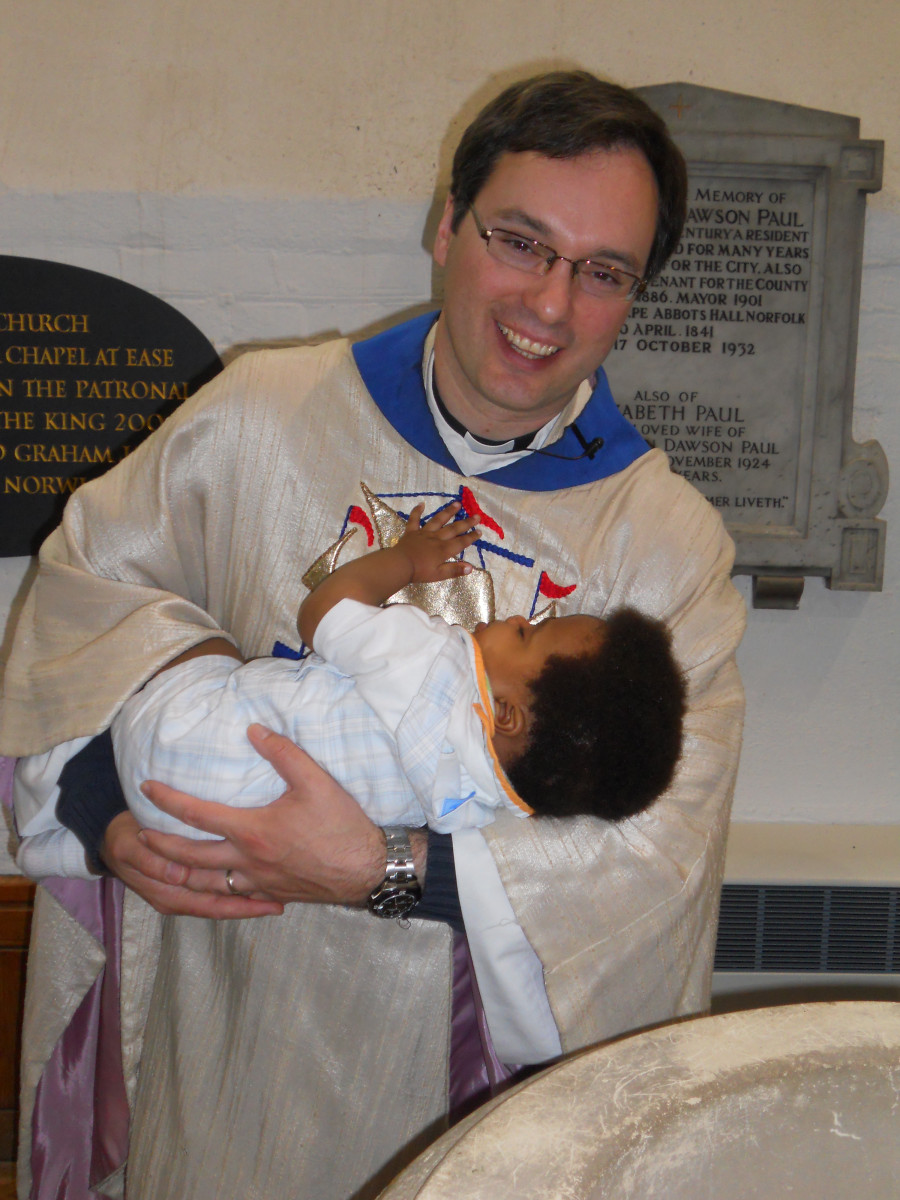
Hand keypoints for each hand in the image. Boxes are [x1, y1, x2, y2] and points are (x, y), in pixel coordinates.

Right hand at [101, 809, 283, 918]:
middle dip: (250, 907)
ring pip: (219, 904)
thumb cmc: (126, 838)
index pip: (211, 904)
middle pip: (221, 908)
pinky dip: (233, 894)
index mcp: (167, 893)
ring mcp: (181, 896)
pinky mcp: (184, 888)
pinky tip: (256, 888)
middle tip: (283, 901)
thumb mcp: (131, 847)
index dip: (240, 904)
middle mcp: (178, 900)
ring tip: (277, 898)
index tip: (270, 897)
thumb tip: (178, 874)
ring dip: (245, 902)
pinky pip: (213, 896)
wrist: (112, 839)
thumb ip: (152, 862)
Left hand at [135, 724, 395, 906]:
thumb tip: (254, 731)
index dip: (167, 800)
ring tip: (162, 866)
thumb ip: (283, 753)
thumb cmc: (341, 825)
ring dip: (178, 874)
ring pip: (205, 885)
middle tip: (137, 836)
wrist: (367, 869)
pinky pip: (233, 898)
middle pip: (188, 857)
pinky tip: (213, 886)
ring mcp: (258, 883)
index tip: (145, 788)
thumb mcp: (315, 780)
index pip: (196, 814)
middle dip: (158, 846)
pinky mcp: (272, 895)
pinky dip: (214, 892)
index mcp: (251, 831)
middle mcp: (246, 861)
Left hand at [397, 501, 479, 583]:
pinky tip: (421, 504)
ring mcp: (424, 533)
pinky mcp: (411, 531)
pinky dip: (417, 511)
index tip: (480, 531)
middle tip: (476, 516)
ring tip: (457, 504)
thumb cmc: (419, 572)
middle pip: (453, 529)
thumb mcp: (439, 575)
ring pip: (438, 520)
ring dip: (448, 512)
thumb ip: (455, 570)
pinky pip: (414, 519)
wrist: (399, 565)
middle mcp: (436, 538)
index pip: (461, 542)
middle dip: (466, 522)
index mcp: (443, 549)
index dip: (471, 537)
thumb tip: (471, 567)